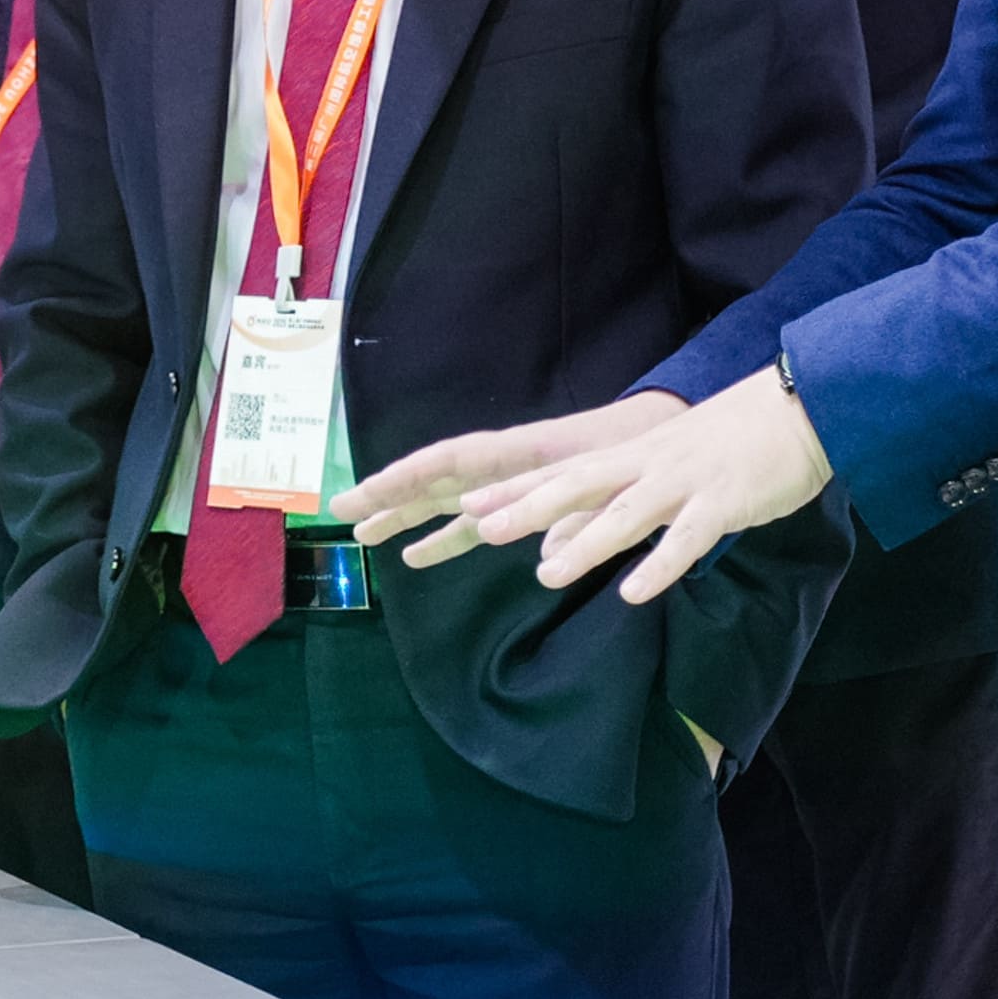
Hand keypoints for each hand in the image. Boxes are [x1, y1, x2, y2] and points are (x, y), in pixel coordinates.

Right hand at [340, 393, 681, 567]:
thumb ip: (583, 516)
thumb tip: (550, 552)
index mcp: (517, 452)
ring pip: (441, 501)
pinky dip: (442, 540)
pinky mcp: (517, 506)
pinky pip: (469, 524)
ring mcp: (504, 485)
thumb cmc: (632, 454)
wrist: (656, 439)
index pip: (449, 460)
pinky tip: (415, 559)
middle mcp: (500, 465)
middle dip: (387, 494)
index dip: (406, 476)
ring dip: (403, 517)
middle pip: (432, 478)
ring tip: (362, 536)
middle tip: (341, 512)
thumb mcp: (613, 484)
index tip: (368, 492)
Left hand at [456, 369, 834, 607]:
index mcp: (633, 456)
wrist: (798, 410)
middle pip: (578, 485)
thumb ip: (626, 491)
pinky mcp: (722, 502)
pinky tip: (634, 594)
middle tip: (479, 532)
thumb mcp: (667, 460)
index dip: (516, 490)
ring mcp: (684, 482)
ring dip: (585, 544)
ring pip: (626, 514)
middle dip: (528, 509)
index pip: (562, 472)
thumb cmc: (730, 441)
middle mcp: (648, 464)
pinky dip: (660, 566)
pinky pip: (687, 539)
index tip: (467, 508)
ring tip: (545, 576)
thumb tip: (581, 527)